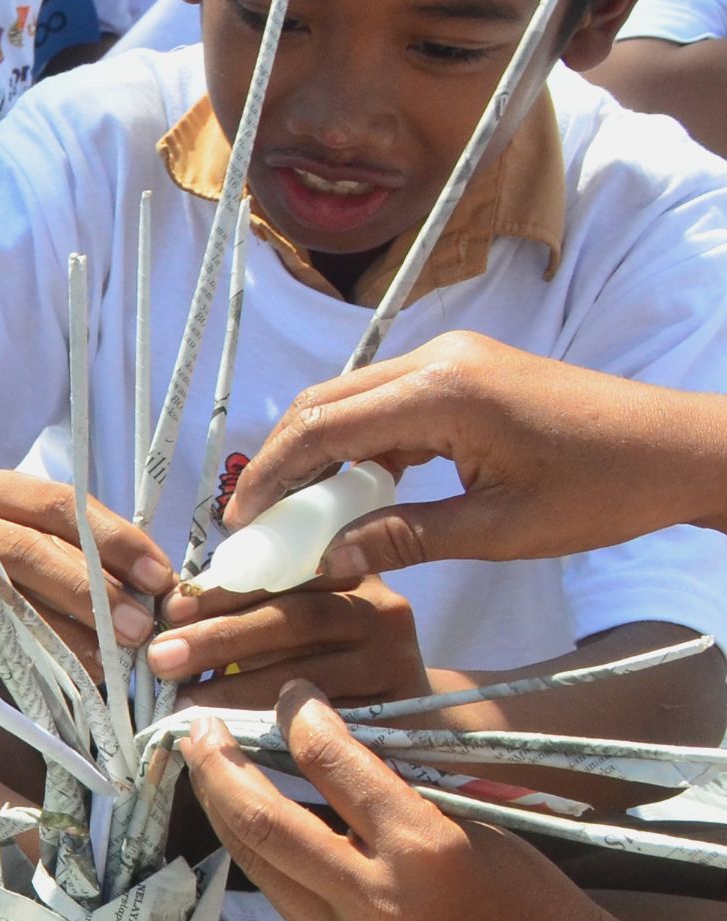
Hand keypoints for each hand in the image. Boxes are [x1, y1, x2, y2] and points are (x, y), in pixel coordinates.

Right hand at [0, 468, 170, 676]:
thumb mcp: (30, 532)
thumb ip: (84, 548)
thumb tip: (158, 586)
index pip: (60, 504)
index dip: (114, 539)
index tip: (159, 577)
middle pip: (32, 551)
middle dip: (95, 592)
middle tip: (141, 628)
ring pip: (9, 600)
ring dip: (70, 632)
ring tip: (116, 656)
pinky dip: (40, 658)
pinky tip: (77, 671)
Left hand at [151, 576, 428, 711]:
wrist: (410, 706)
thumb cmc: (331, 650)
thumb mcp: (300, 609)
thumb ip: (255, 597)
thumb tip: (170, 607)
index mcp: (348, 567)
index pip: (282, 569)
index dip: (225, 589)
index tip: (172, 610)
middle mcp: (379, 607)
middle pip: (297, 618)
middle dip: (221, 639)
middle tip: (163, 658)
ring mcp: (394, 660)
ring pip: (309, 672)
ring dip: (238, 688)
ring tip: (184, 701)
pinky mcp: (397, 711)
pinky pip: (327, 721)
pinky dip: (273, 727)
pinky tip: (231, 731)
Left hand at [184, 684, 603, 920]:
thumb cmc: (527, 894)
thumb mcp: (471, 823)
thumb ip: (393, 788)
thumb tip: (317, 738)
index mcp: (424, 849)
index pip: (333, 764)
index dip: (300, 716)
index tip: (291, 690)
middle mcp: (375, 898)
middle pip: (263, 820)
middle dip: (218, 766)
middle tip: (198, 725)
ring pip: (254, 860)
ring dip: (220, 807)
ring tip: (203, 762)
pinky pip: (276, 893)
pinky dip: (251, 847)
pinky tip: (240, 816)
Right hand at [224, 331, 718, 579]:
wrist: (679, 449)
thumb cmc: (603, 491)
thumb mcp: (499, 530)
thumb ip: (405, 537)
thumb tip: (327, 562)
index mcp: (442, 392)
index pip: (323, 428)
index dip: (272, 476)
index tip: (241, 522)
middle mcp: (436, 359)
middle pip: (323, 403)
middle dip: (280, 461)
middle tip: (255, 519)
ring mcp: (450, 358)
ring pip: (350, 399)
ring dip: (316, 452)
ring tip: (294, 511)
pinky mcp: (464, 370)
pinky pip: (387, 403)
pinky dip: (357, 443)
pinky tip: (353, 490)